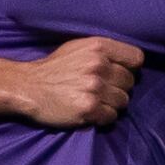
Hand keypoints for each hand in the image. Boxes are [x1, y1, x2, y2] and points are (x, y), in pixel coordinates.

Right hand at [21, 36, 143, 128]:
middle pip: (130, 82)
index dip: (129, 68)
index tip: (118, 74)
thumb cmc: (54, 68)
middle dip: (118, 88)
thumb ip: (104, 52)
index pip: (136, 58)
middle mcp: (98, 65)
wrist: (29, 87)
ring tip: (94, 101)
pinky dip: (103, 117)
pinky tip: (90, 112)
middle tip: (101, 91)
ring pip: (123, 101)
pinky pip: (112, 116)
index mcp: (98, 47)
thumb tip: (129, 62)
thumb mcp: (78, 48)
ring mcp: (94, 88)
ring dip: (112, 104)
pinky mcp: (89, 108)